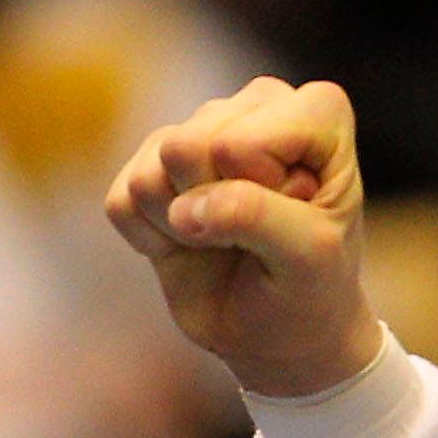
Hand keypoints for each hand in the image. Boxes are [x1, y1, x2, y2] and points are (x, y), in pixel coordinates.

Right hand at [101, 76, 383, 400]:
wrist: (280, 331)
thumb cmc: (311, 287)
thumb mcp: (309, 258)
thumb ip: (256, 216)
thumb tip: (183, 208)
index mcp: (315, 112)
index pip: (242, 143)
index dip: (260, 194)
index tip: (296, 220)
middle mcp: (256, 105)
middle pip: (188, 146)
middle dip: (215, 208)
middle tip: (256, 236)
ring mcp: (198, 129)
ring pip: (151, 171)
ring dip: (183, 227)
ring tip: (227, 240)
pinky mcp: (150, 165)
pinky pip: (122, 201)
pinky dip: (152, 240)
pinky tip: (192, 244)